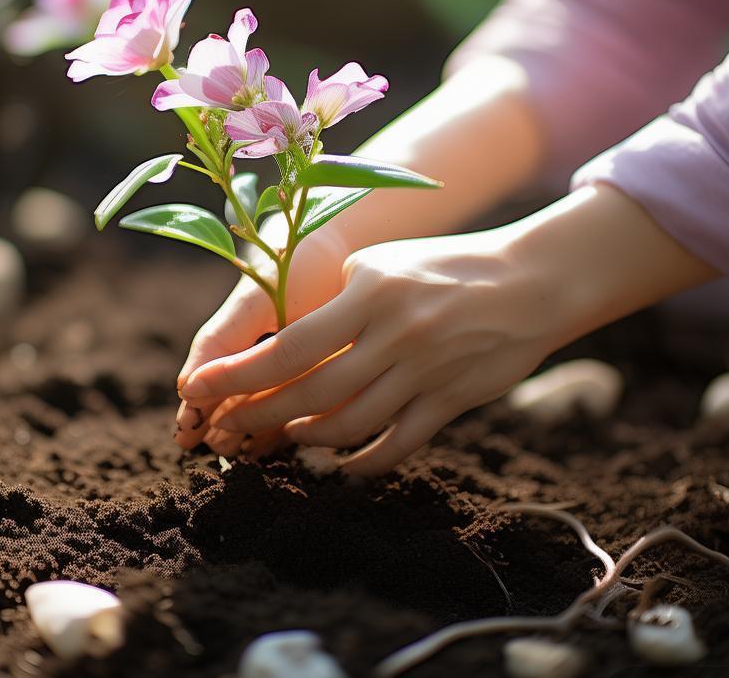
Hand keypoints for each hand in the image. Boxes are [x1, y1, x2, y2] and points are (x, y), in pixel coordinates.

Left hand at [179, 228, 555, 473]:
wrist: (529, 282)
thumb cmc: (443, 266)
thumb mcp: (382, 263)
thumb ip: (335, 303)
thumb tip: (286, 347)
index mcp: (372, 293)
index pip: (290, 346)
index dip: (239, 375)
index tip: (199, 388)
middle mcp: (396, 335)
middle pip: (311, 394)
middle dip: (257, 415)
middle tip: (225, 428)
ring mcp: (426, 373)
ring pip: (349, 426)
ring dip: (304, 439)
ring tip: (278, 438)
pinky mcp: (451, 402)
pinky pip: (397, 446)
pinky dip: (359, 463)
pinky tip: (334, 466)